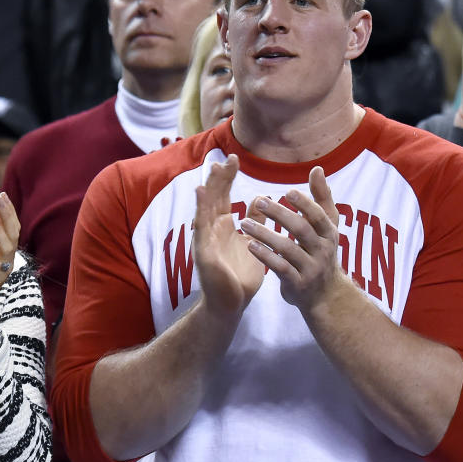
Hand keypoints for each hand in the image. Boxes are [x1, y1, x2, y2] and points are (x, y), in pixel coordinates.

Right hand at [193, 154, 262, 315]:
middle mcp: (211, 229)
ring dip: (209, 188)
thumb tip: (262, 198)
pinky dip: (200, 209)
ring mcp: (205, 239)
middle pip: (213, 197)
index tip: (235, 159)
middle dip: (219, 177)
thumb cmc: (240, 275)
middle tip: (227, 157)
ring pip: (205, 208)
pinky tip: (200, 194)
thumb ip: (256, 222)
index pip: (224, 196)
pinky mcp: (202, 251)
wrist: (231, 304)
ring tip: (213, 168)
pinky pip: (200, 227)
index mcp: (224, 226)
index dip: (227, 177)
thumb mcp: (253, 242)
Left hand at [241, 166, 342, 312]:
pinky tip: (249, 245)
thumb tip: (317, 169)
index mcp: (329, 233)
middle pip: (301, 229)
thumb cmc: (321, 252)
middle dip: (280, 214)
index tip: (287, 191)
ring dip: (265, 234)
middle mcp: (323, 250)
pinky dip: (265, 256)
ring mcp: (310, 268)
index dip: (304, 203)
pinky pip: (280, 268)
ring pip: (288, 248)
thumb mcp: (327, 227)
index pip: (318, 215)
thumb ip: (322, 198)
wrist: (326, 294)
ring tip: (245, 223)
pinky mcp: (297, 283)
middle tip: (259, 201)